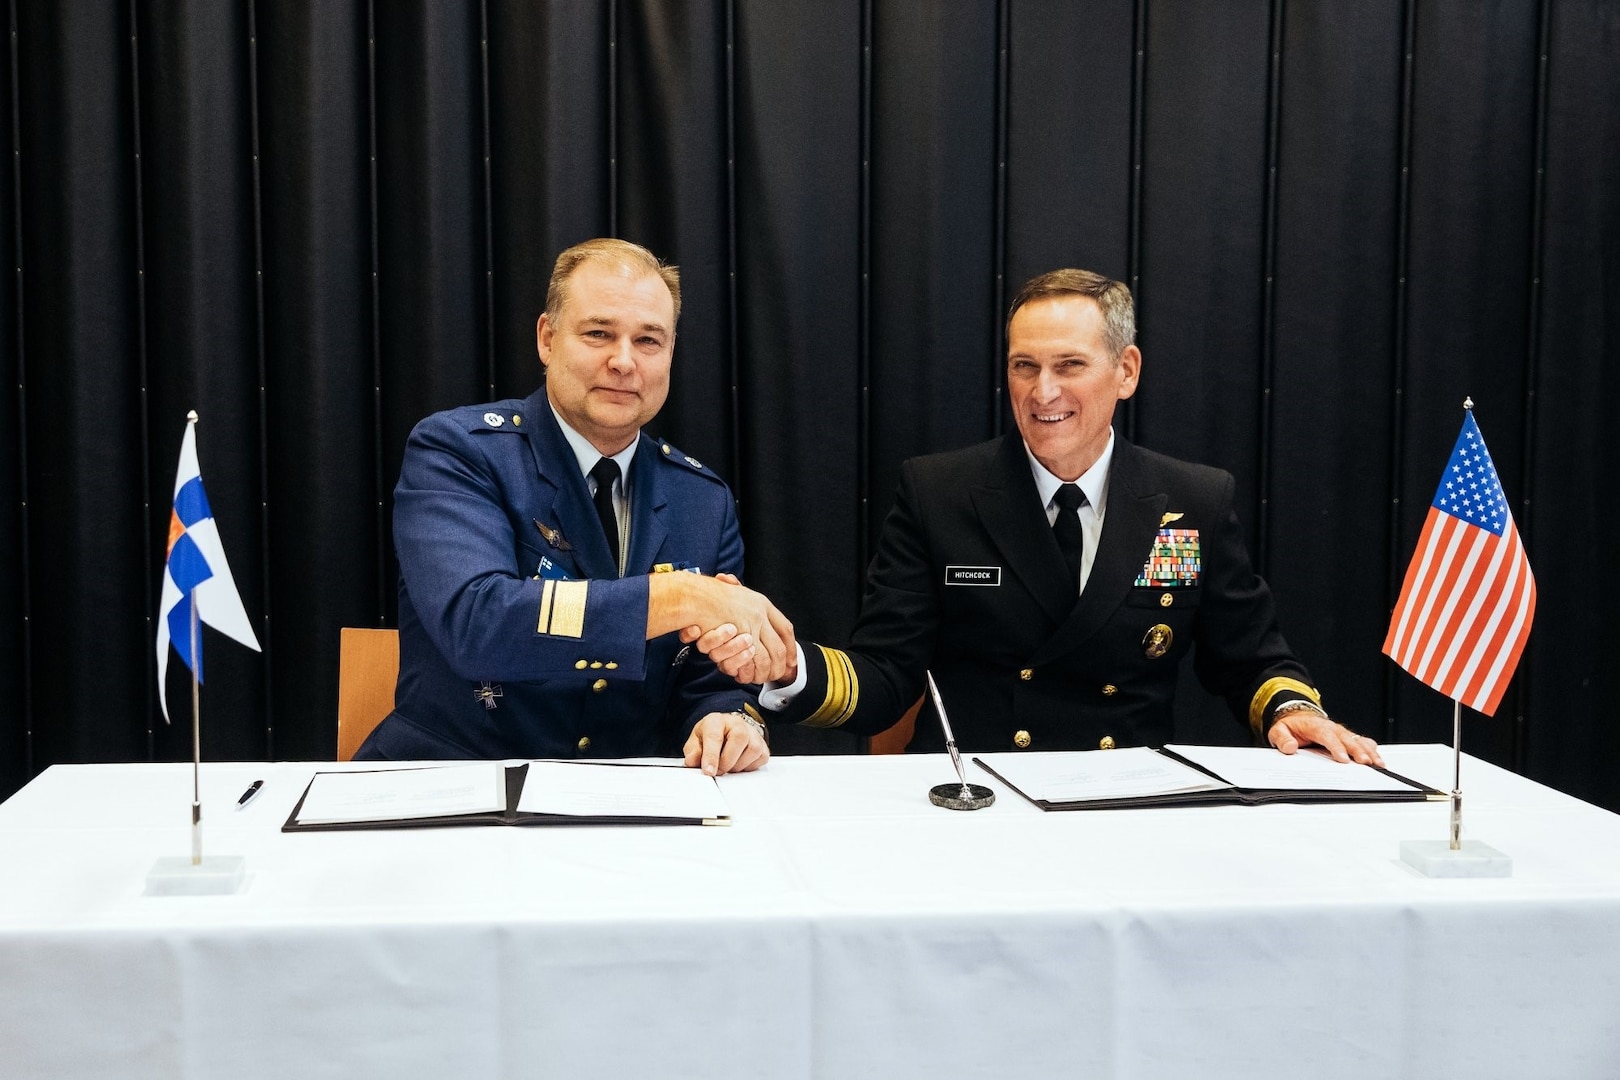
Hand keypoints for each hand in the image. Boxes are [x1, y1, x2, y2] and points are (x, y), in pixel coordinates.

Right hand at [657, 572, 793, 681]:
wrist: (694, 594)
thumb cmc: (707, 595)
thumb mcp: (731, 593)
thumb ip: (742, 603)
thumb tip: (753, 613)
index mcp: (761, 603)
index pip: (785, 628)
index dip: (791, 646)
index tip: (791, 660)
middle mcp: (760, 614)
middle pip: (780, 647)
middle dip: (781, 666)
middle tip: (779, 676)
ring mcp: (753, 625)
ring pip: (768, 657)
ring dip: (766, 672)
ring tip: (762, 678)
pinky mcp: (743, 636)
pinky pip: (754, 659)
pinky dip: (751, 671)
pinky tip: (747, 675)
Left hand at [683, 710, 769, 775]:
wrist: (724, 732)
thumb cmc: (710, 737)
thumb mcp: (695, 742)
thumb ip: (693, 752)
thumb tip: (693, 761)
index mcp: (716, 721)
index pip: (715, 736)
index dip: (711, 756)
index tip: (709, 771)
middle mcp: (737, 723)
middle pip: (739, 738)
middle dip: (727, 761)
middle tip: (719, 771)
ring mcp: (752, 732)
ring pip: (753, 750)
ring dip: (739, 765)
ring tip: (729, 767)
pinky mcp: (762, 744)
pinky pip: (762, 757)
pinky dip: (750, 766)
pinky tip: (739, 764)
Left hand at [1269, 710, 1383, 766]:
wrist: (1297, 718)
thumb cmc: (1290, 727)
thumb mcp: (1279, 731)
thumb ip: (1282, 739)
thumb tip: (1290, 747)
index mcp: (1315, 726)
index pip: (1326, 736)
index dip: (1336, 747)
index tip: (1342, 759)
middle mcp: (1332, 728)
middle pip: (1347, 739)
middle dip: (1357, 750)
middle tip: (1365, 762)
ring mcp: (1341, 732)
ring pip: (1357, 740)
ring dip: (1368, 751)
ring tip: (1377, 763)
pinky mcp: (1346, 737)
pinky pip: (1361, 741)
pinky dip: (1371, 749)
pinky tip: (1378, 759)